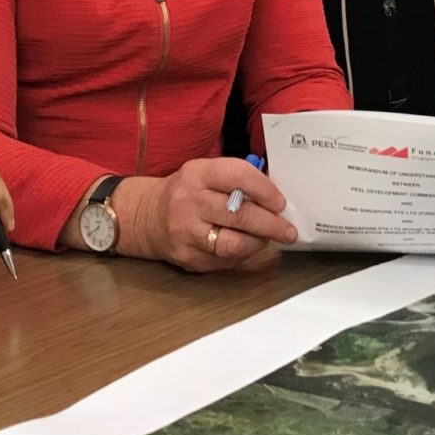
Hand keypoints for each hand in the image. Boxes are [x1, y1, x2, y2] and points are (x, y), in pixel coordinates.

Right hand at [113, 158, 298, 272]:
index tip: (280, 202)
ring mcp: (186, 232)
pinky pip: (223, 261)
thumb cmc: (187, 193)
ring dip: (257, 243)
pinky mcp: (187, 257)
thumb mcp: (205, 173)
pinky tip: (245, 248)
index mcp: (197, 174)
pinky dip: (241, 256)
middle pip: (239, 214)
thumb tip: (276, 200)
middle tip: (288, 230)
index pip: (237, 176)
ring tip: (267, 240)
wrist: (147, 217)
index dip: (264, 189)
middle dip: (270, 224)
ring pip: (233, 243)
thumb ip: (236, 181)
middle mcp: (189, 201)